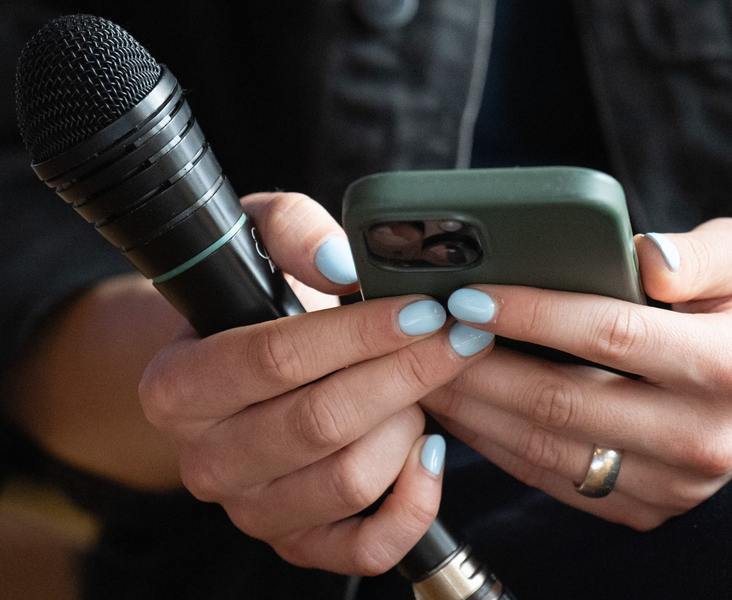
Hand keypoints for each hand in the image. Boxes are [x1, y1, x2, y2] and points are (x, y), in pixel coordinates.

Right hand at [139, 192, 493, 573]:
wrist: (239, 375)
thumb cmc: (258, 305)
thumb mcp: (260, 242)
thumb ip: (292, 232)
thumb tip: (340, 265)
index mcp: (179, 385)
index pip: (276, 358)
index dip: (359, 333)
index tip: (423, 309)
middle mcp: (206, 459)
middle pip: (320, 423)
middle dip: (405, 374)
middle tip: (457, 337)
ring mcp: (251, 510)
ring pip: (349, 481)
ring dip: (405, 425)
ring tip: (422, 384)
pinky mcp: (298, 543)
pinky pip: (366, 547)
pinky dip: (414, 503)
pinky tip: (431, 452)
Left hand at [422, 218, 731, 529]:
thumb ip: (700, 252)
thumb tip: (640, 258)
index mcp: (730, 365)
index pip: (608, 334)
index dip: (530, 313)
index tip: (467, 295)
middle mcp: (700, 435)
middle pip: (561, 400)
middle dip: (478, 366)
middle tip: (423, 335)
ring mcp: (670, 483)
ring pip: (546, 448)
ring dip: (474, 411)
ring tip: (423, 373)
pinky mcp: (643, 507)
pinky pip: (552, 478)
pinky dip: (496, 446)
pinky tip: (461, 412)